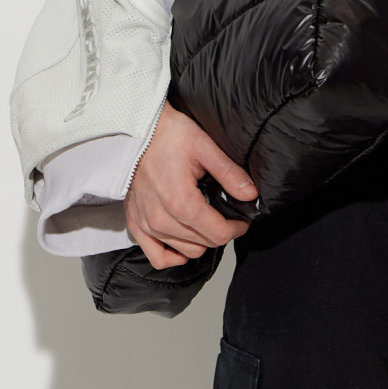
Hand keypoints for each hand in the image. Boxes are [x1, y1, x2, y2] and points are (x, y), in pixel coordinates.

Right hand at [125, 101, 256, 267]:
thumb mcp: (205, 147)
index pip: (219, 234)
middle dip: (221, 232)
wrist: (136, 131)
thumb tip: (251, 195)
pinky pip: (158, 257)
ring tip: (204, 220)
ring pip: (187, 252)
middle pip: (205, 244)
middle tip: (224, 215)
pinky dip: (174, 255)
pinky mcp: (136, 225)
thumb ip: (230, 174)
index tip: (242, 219)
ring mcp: (147, 224)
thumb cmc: (167, 135)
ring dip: (201, 240)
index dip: (237, 228)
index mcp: (181, 202)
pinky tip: (184, 241)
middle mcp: (161, 219)